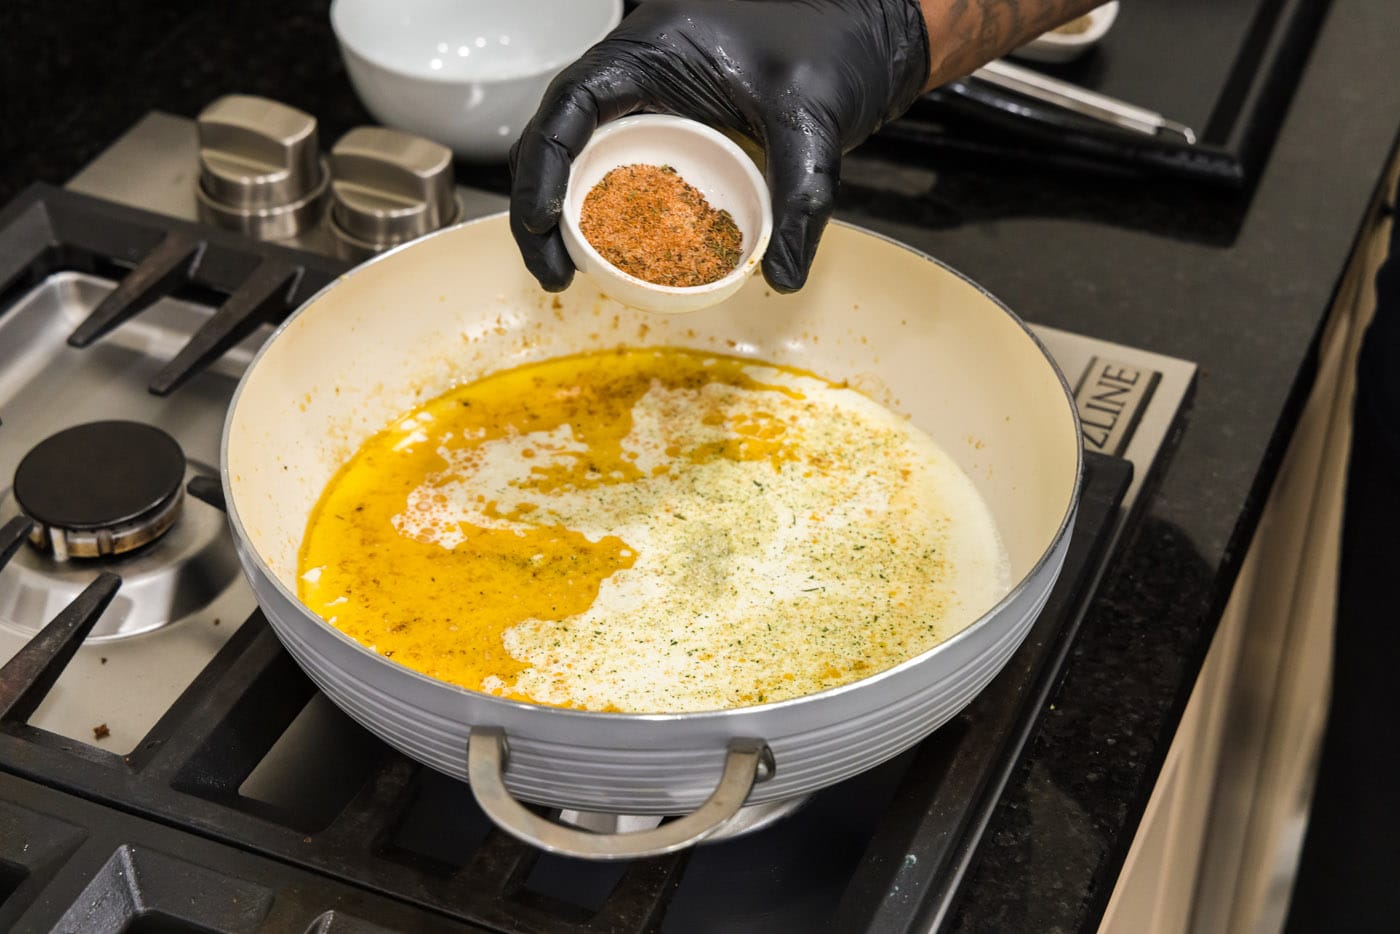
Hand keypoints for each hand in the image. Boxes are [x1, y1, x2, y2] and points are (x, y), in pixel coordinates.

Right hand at [509, 0, 929, 293]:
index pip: (572, 104)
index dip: (544, 165)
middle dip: (543, 207)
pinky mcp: (682, 125)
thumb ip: (801, 197)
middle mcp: (643, 71)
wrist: (873, 25)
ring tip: (571, 274)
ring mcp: (659, 98)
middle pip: (564, 137)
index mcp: (652, 49)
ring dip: (572, 214)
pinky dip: (616, 211)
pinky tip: (621, 255)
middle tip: (554, 273)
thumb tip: (782, 275)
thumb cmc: (838, 37)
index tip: (542, 221)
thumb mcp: (813, 119)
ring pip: (590, 155)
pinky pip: (632, 167)